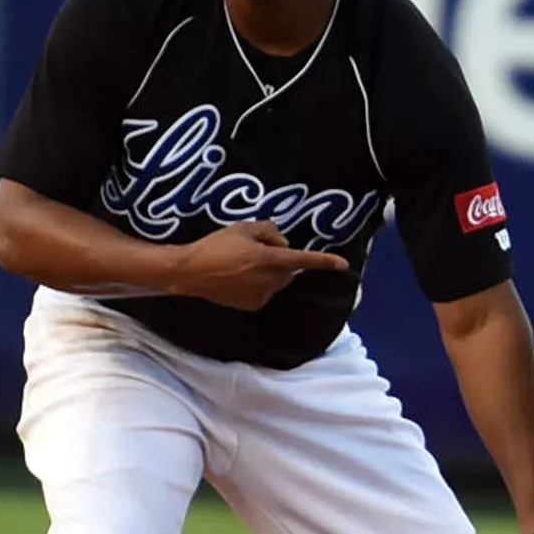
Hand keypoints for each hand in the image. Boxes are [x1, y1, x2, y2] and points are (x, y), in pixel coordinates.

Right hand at [167, 221, 349, 310]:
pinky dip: (260, 284)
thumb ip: (269, 231)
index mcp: (268, 259)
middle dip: (281, 261)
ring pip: (277, 282)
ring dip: (270, 273)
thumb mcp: (243, 228)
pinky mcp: (252, 306)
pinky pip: (265, 292)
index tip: (343, 264)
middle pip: (288, 270)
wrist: (190, 272)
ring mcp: (261, 296)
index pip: (302, 260)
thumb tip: (283, 243)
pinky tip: (239, 278)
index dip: (324, 261)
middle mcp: (268, 280)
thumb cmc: (216, 245)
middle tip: (258, 250)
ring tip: (244, 264)